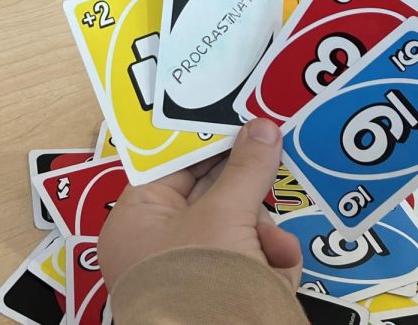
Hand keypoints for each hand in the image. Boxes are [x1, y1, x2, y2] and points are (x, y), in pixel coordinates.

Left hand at [98, 119, 301, 289]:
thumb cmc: (200, 282)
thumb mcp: (225, 214)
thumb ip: (246, 167)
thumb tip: (262, 126)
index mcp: (137, 221)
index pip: (171, 166)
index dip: (207, 143)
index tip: (239, 121)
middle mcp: (158, 246)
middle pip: (210, 196)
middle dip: (247, 195)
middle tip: (270, 167)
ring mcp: (191, 272)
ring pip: (238, 229)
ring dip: (264, 235)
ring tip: (274, 248)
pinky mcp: (221, 295)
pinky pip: (250, 261)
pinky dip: (270, 262)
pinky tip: (280, 268)